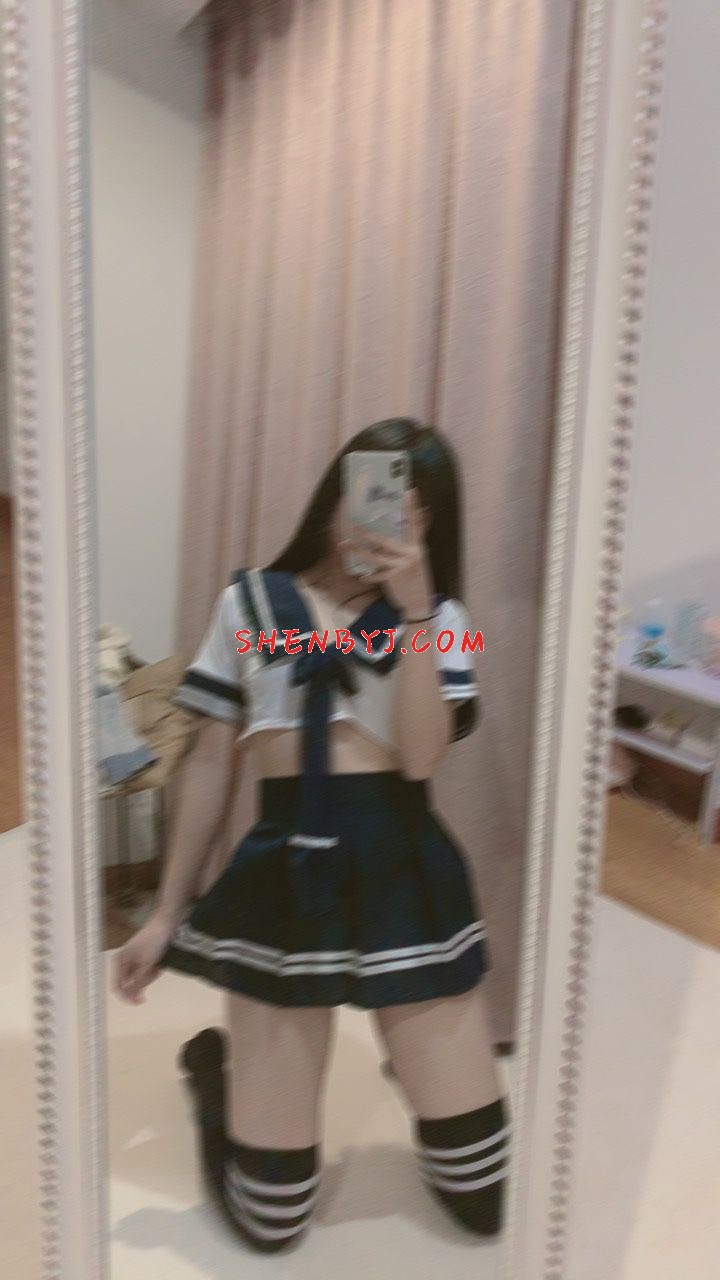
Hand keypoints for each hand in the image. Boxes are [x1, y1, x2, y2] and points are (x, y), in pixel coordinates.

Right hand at [112, 911, 175, 1004]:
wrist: (166, 924)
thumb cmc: (154, 940)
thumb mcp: (147, 963)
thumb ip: (139, 980)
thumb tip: (133, 996)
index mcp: (119, 961)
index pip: (117, 987)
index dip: (127, 997)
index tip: (140, 1001)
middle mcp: (124, 962)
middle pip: (130, 984)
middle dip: (143, 982)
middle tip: (155, 972)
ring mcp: (133, 962)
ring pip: (140, 980)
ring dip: (150, 977)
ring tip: (158, 965)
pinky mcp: (143, 961)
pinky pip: (146, 974)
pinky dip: (153, 972)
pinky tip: (159, 964)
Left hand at [342, 488, 433, 617]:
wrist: (420, 601)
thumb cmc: (415, 575)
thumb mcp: (417, 555)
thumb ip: (411, 539)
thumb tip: (411, 519)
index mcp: (417, 544)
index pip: (415, 522)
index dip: (413, 507)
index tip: (410, 491)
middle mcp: (411, 552)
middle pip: (387, 540)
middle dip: (369, 534)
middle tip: (353, 524)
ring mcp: (403, 565)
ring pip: (375, 557)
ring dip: (358, 551)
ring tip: (344, 545)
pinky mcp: (395, 578)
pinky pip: (377, 574)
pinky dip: (369, 575)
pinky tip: (361, 575)